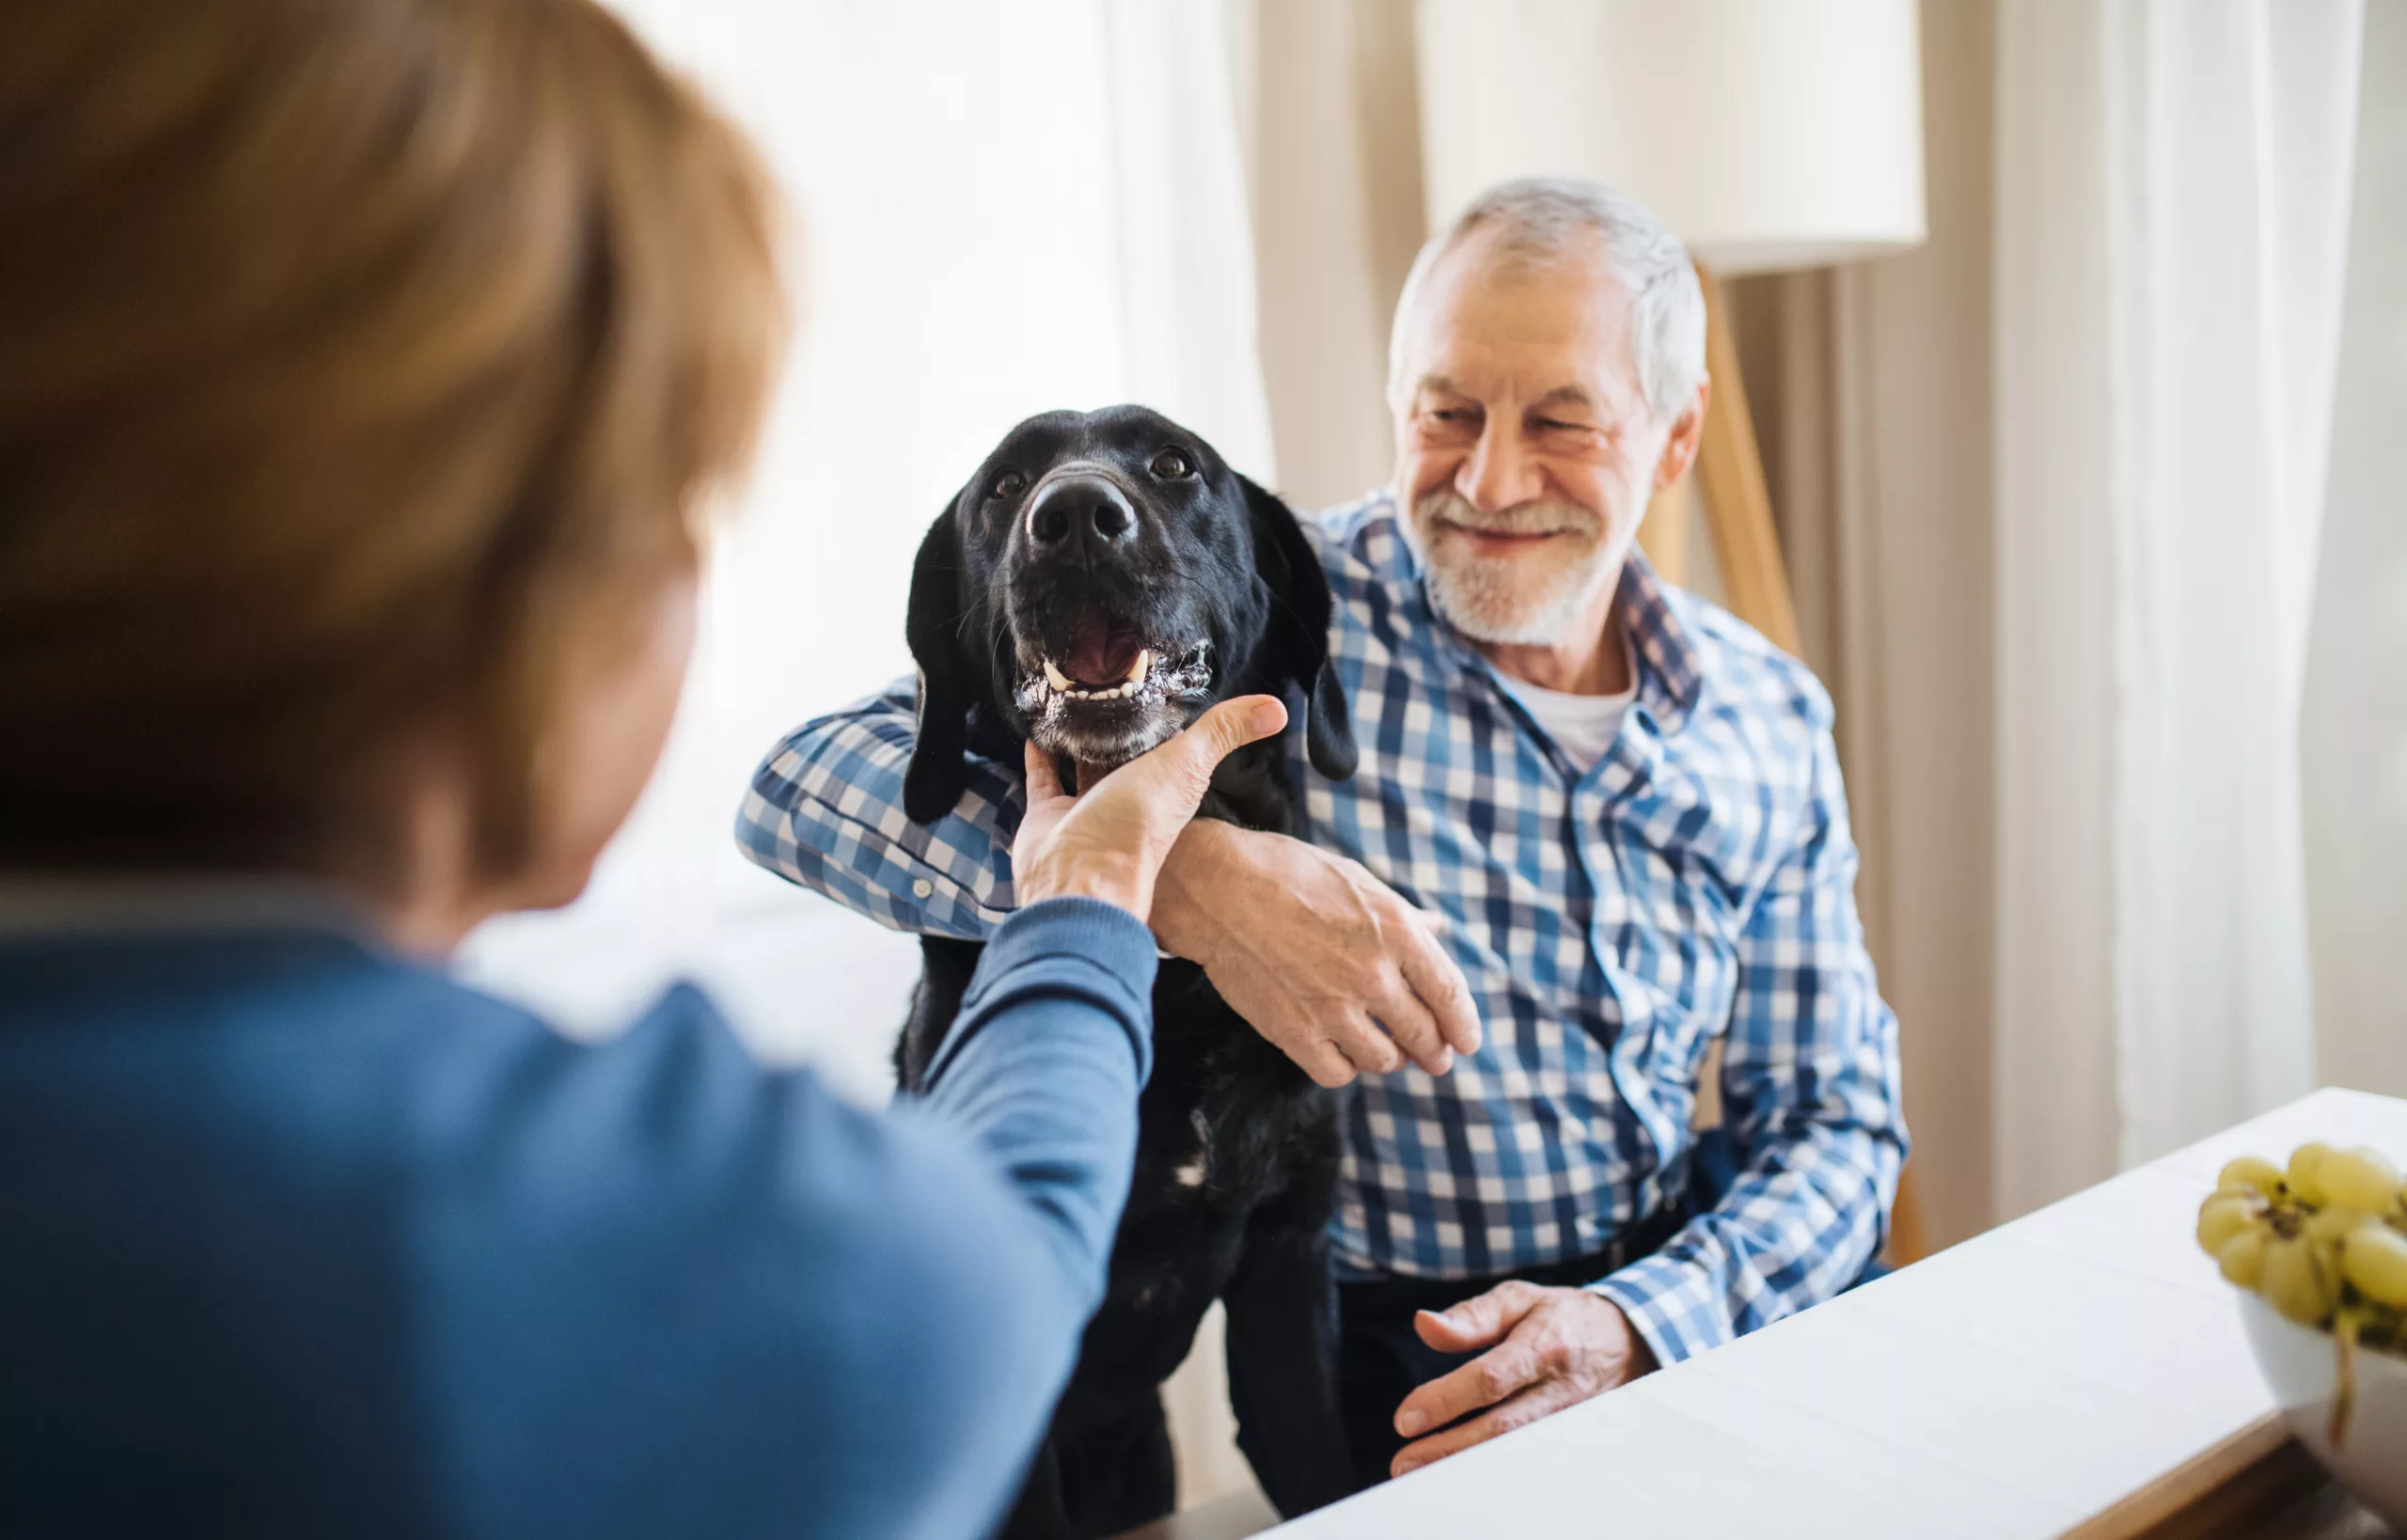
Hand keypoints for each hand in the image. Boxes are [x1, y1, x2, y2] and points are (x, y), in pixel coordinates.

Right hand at [1010, 696, 1286, 922]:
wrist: (1079, 877)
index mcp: (1165, 786)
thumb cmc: (1135, 828)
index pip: (1170, 744)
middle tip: (1110, 682)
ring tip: (1076, 698)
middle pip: (1126, 753)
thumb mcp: (1185, 767)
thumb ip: (1223, 733)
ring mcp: (1086, 806)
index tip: (1160, 682)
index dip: (1167, 717)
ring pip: (1085, 762)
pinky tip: (1039, 729)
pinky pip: (1045, 777)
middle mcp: (1127, 796)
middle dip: (1121, 725)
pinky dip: (1042, 754)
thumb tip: (1276, 709)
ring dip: (1082, 736)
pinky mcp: (1050, 813)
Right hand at [1148, 823, 1479, 1085]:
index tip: (1467, 1042)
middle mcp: (1372, 974)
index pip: (1451, 996)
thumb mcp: (1358, 881)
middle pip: (1424, 1036)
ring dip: (1390, 1058)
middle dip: (1434, 1051)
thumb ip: (1403, 915)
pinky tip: (1340, 1050)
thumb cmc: (1288, 874)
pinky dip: (1345, 1067)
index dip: (1465, 1027)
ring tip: (1383, 1048)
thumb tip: (1439, 927)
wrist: (1217, 889)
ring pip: (1384, 1061)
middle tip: (1433, 1057)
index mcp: (1397, 931)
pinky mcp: (1294, 1032)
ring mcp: (1333, 1007)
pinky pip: (1337, 1073)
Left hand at [1389, 1283, 1657, 1477]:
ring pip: (1515, 1451)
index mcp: (1543, 1346)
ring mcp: (1568, 1420)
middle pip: (1502, 1427)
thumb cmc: (1561, 1317)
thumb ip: (1471, 1315)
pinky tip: (1460, 1476)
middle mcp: (1559, 1389)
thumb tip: (1422, 1324)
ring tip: (1422, 1476)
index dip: (1447, 1400)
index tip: (1405, 1419)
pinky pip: (1529, 1459)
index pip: (1491, 1378)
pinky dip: (1493, 1471)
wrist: (1627, 1340)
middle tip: (1403, 1463)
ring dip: (1466, 1467)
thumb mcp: (1519, 1299)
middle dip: (1449, 1449)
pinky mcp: (1571, 1439)